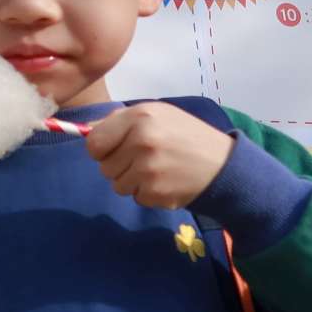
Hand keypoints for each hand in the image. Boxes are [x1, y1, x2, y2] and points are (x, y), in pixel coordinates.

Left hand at [84, 101, 233, 209]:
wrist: (223, 165)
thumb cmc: (187, 136)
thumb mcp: (158, 114)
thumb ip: (121, 120)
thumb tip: (87, 131)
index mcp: (139, 117)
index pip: (94, 142)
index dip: (101, 149)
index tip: (112, 150)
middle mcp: (141, 141)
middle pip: (104, 167)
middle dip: (119, 166)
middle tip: (143, 160)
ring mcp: (148, 169)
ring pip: (117, 185)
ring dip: (132, 181)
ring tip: (156, 170)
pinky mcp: (155, 192)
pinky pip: (135, 197)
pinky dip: (147, 193)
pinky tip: (165, 182)